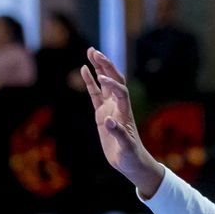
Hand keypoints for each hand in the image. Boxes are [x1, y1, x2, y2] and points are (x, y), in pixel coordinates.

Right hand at [82, 48, 163, 195]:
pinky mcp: (101, 113)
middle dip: (105, 66)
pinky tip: (84, 69)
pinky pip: (95, 94)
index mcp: (125, 112)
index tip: (101, 79)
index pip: (121, 92)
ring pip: (104, 83)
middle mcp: (118, 106)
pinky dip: (90, 81)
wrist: (130, 161)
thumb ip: (118, 133)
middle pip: (114, 80)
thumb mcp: (126, 147)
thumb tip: (108, 121)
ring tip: (90, 52)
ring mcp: (110, 108)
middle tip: (95, 52)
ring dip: (98, 67)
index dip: (112, 84)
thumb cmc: (131, 155)